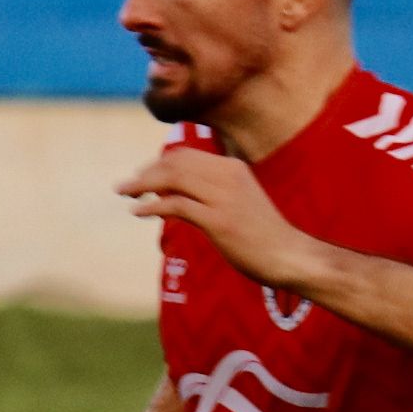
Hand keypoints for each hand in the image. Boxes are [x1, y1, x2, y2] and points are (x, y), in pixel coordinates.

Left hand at [118, 147, 333, 293]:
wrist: (289, 255)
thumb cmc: (261, 233)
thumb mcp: (238, 201)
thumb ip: (212, 192)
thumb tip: (177, 194)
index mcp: (232, 168)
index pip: (185, 156)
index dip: (157, 164)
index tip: (140, 177)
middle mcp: (228, 177)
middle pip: (174, 164)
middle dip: (144, 174)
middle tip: (123, 188)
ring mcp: (224, 197)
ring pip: (172, 179)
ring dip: (142, 186)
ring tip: (124, 195)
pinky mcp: (219, 220)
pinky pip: (176, 205)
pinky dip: (152, 206)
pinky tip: (138, 212)